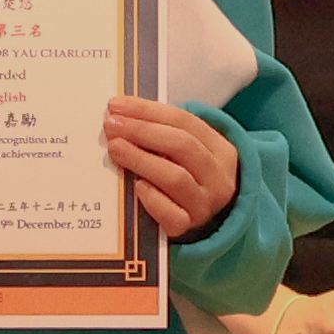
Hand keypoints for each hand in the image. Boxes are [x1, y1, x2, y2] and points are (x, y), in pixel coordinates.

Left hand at [104, 94, 241, 246]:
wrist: (213, 224)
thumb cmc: (190, 179)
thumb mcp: (190, 155)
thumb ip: (165, 135)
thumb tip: (122, 115)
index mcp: (221, 150)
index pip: (184, 121)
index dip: (148, 111)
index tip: (116, 105)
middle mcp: (218, 177)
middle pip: (182, 145)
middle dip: (142, 131)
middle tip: (112, 125)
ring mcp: (205, 204)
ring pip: (175, 177)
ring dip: (141, 159)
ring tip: (115, 148)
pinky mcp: (189, 228)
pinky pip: (172, 214)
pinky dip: (152, 198)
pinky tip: (135, 185)